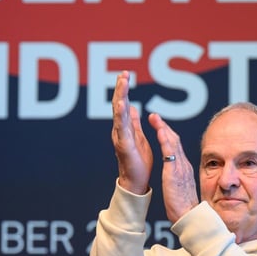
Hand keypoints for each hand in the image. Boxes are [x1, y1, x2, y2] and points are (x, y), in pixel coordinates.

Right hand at [111, 70, 152, 194]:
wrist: (136, 181)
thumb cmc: (138, 161)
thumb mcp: (138, 136)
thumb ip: (134, 122)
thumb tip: (132, 107)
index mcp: (124, 127)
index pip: (122, 104)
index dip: (123, 89)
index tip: (125, 74)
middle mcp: (119, 129)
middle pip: (118, 104)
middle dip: (121, 88)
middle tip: (124, 73)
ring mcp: (120, 136)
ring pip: (118, 112)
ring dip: (120, 96)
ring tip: (122, 83)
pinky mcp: (124, 144)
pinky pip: (122, 127)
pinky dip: (121, 114)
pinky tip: (123, 103)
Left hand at [147, 112, 197, 222]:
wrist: (189, 216)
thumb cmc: (183, 206)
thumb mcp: (181, 187)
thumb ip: (179, 177)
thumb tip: (176, 173)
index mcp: (184, 168)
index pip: (176, 146)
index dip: (167, 134)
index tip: (160, 125)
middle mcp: (183, 164)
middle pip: (175, 140)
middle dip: (163, 126)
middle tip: (154, 116)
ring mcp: (180, 167)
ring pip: (173, 142)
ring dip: (163, 128)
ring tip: (154, 117)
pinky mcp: (175, 172)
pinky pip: (170, 153)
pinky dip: (164, 140)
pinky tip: (159, 131)